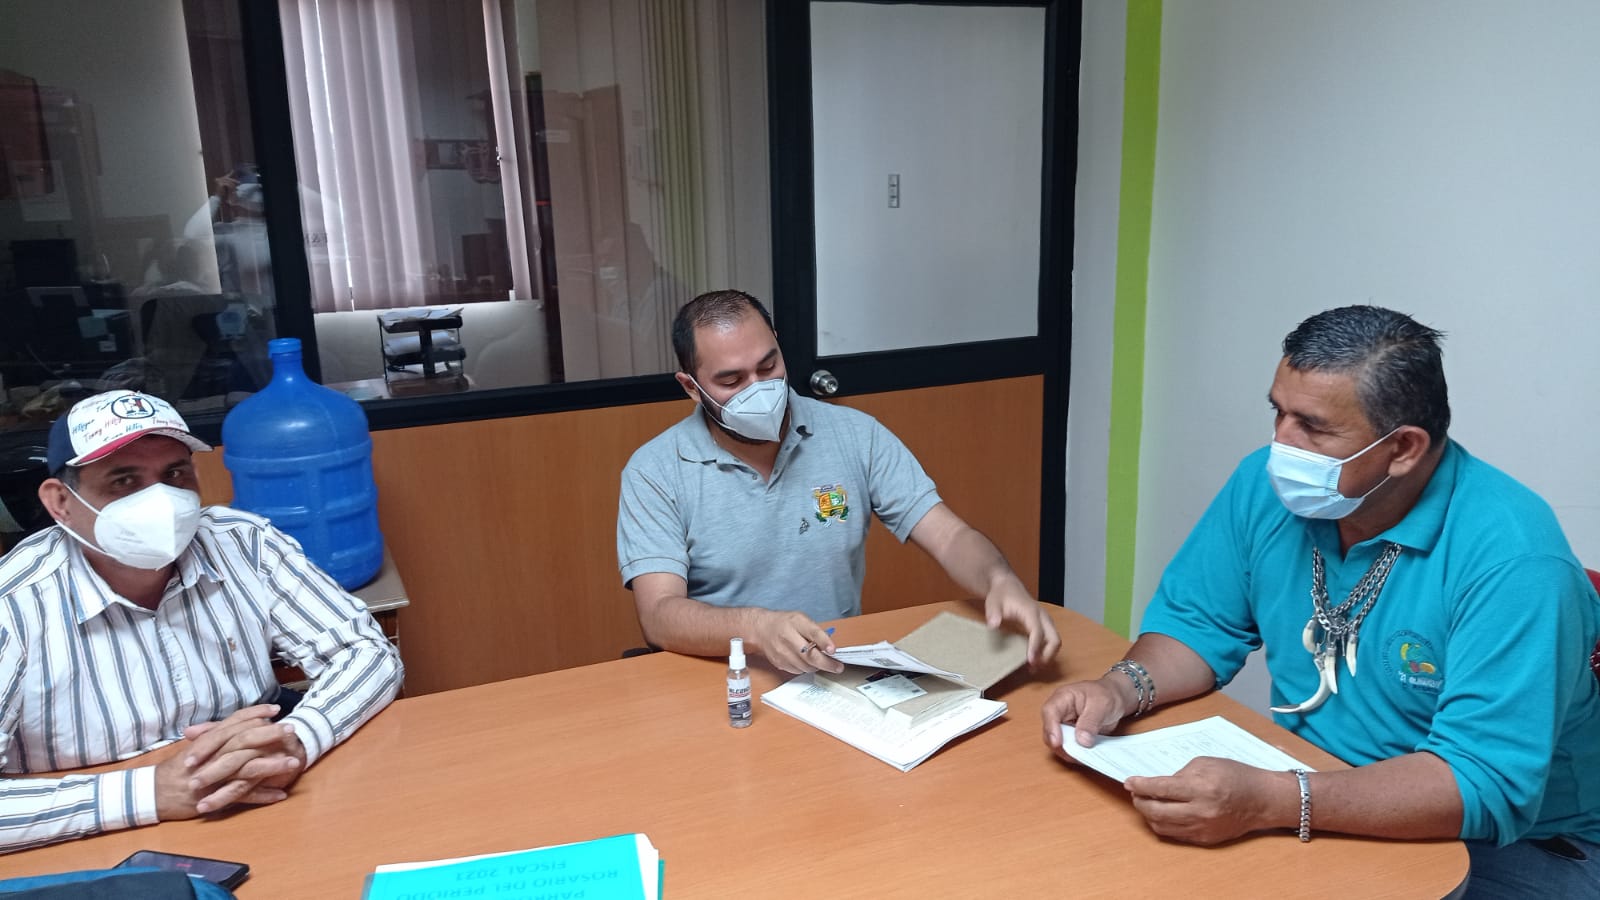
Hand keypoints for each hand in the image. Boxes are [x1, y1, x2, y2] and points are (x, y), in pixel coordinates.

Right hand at [154, 705, 303, 819]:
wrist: (152, 794)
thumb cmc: (175, 770)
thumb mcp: (194, 748)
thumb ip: (214, 735)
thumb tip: (240, 723)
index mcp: (207, 741)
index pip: (234, 722)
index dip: (255, 713)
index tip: (276, 709)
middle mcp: (211, 756)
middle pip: (244, 741)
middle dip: (270, 735)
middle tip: (292, 731)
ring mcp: (213, 777)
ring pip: (246, 768)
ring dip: (272, 765)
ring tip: (294, 763)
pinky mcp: (213, 798)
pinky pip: (241, 796)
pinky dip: (262, 796)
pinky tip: (280, 794)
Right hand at [750, 610, 844, 674]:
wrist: (761, 629)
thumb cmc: (785, 623)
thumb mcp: (801, 619)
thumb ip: (815, 631)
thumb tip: (830, 647)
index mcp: (796, 623)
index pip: (812, 632)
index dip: (824, 642)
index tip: (833, 650)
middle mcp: (788, 637)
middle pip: (809, 655)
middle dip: (826, 663)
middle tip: (838, 667)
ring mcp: (782, 652)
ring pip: (805, 666)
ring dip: (817, 666)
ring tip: (822, 663)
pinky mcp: (779, 663)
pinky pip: (797, 670)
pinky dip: (806, 668)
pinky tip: (808, 662)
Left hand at [982, 578, 1060, 666]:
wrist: (1007, 586)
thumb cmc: (1001, 595)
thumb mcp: (993, 602)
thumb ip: (993, 613)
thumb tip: (994, 625)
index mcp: (1031, 612)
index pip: (1038, 631)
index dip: (1036, 647)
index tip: (1030, 661)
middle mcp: (1043, 617)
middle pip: (1055, 639)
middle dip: (1047, 655)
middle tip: (1033, 667)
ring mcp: (1045, 621)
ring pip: (1055, 642)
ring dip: (1047, 656)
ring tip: (1032, 668)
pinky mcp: (1044, 626)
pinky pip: (1050, 641)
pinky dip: (1045, 652)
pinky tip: (1033, 661)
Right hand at [1040, 675, 1134, 752]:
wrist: (1116, 698)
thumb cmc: (1107, 695)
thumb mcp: (1102, 705)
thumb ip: (1091, 722)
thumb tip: (1082, 741)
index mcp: (1063, 697)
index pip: (1050, 712)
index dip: (1051, 728)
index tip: (1057, 743)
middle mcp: (1059, 712)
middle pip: (1050, 730)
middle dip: (1060, 745)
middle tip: (1075, 755)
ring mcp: (1064, 725)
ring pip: (1057, 742)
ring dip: (1068, 752)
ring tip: (1084, 756)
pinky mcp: (1070, 736)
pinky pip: (1068, 748)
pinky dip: (1075, 754)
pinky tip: (1086, 756)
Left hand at [1125, 757, 1285, 844]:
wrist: (1263, 800)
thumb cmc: (1237, 776)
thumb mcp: (1206, 763)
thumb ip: (1180, 774)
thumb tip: (1158, 784)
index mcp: (1200, 788)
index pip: (1160, 789)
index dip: (1140, 785)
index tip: (1129, 781)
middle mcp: (1200, 811)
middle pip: (1155, 811)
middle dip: (1139, 801)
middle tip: (1135, 792)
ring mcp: (1202, 828)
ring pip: (1161, 826)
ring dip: (1148, 814)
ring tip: (1147, 802)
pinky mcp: (1205, 839)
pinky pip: (1175, 835)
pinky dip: (1163, 824)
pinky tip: (1162, 813)